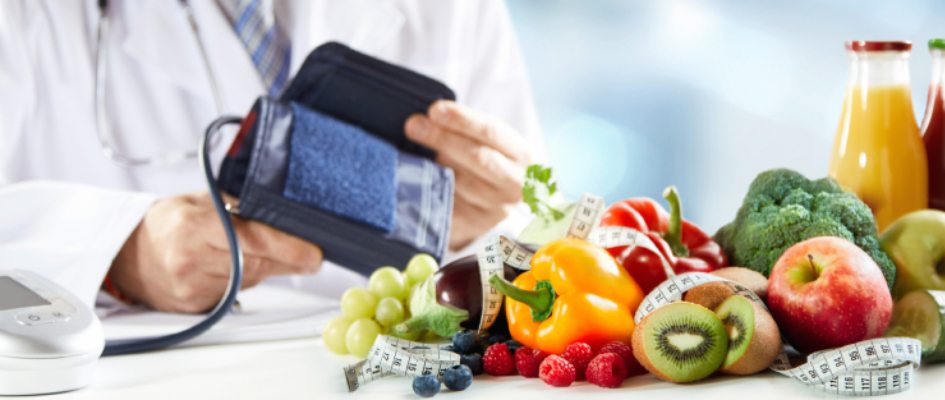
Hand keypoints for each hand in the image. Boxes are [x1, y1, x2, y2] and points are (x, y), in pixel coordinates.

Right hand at [109, 192, 322, 312]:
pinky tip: (235, 266)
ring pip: (250, 280)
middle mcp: (190, 260)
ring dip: (265, 268)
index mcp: (193, 227)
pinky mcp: (195, 308)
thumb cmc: (168, 222)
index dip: (289, 249)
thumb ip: (241, 208)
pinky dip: (245, 280)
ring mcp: (191, 288)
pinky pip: (236, 294)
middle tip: (309, 255)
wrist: (126, 253)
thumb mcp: (202, 201)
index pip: (253, 240)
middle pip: (257, 264)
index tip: (315, 254)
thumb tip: (286, 219)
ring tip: (262, 252)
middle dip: (288, 260)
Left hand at [406, 100, 533, 249]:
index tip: (434, 110)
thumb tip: (429, 116)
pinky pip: (447, 204)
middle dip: (442, 138)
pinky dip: (429, 189)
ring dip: (436, 165)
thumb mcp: (486, 142)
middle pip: (476, 157)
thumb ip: (465, 129)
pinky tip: (415, 179)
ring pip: (459, 181)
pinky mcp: (476, 226)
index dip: (461, 119)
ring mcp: (498, 208)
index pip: (491, 132)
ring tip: (418, 154)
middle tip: (413, 126)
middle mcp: (516, 183)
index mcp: (522, 154)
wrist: (496, 202)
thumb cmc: (485, 161)